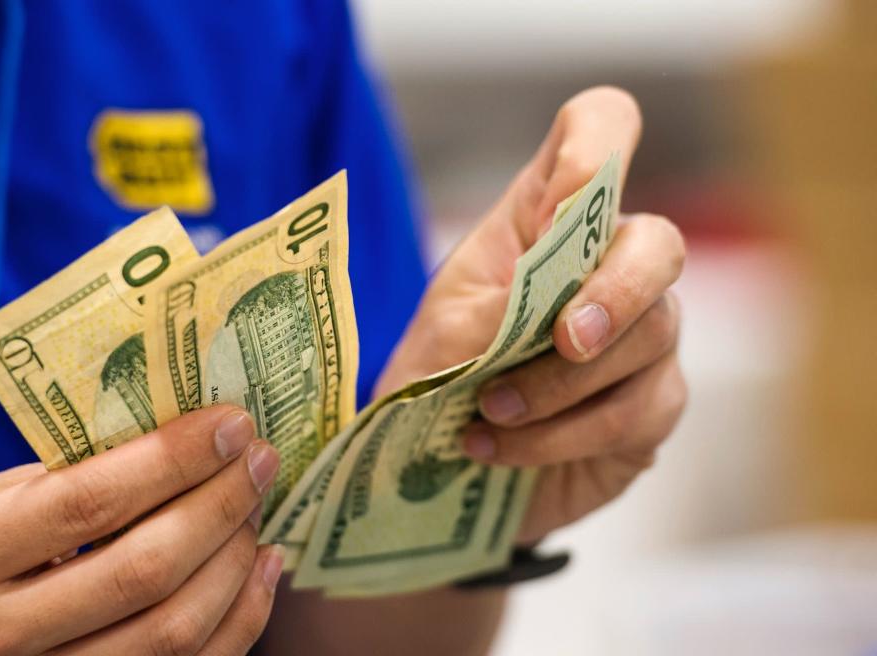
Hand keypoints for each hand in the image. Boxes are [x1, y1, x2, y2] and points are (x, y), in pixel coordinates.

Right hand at [0, 405, 282, 655]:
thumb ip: (57, 483)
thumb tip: (176, 445)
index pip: (88, 505)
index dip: (173, 460)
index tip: (231, 424)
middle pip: (143, 570)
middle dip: (220, 505)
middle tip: (258, 459)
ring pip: (172, 631)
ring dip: (235, 560)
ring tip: (258, 506)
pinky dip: (241, 619)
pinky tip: (261, 566)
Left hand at [375, 86, 686, 542]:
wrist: (442, 460)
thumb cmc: (442, 371)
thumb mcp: (444, 334)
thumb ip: (496, 312)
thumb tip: (554, 314)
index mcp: (547, 217)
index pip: (601, 132)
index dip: (598, 143)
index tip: (563, 202)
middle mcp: (612, 264)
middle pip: (659, 245)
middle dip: (614, 294)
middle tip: (565, 341)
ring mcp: (646, 334)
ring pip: (648, 339)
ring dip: (558, 386)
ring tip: (489, 412)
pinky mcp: (655, 403)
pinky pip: (633, 413)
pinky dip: (559, 437)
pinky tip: (499, 449)